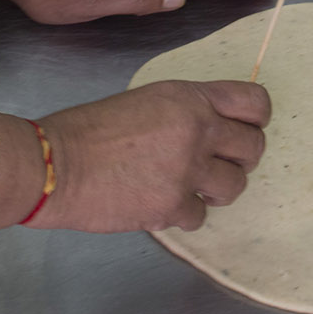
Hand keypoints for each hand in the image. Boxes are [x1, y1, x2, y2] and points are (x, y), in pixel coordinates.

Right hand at [30, 79, 270, 231]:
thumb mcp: (148, 99)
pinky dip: (185, 214)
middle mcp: (197, 130)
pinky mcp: (171, 206)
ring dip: (218, 188)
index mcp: (191, 98)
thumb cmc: (91, 130)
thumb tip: (216, 127)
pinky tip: (164, 203)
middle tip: (220, 162)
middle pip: (254, 147)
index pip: (255, 102)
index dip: (257, 118)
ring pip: (235, 185)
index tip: (246, 128)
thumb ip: (188, 110)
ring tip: (195, 185)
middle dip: (242, 157)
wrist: (55, 165)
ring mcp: (187, 170)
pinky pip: (200, 216)